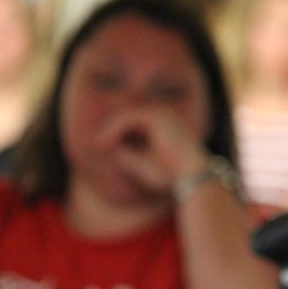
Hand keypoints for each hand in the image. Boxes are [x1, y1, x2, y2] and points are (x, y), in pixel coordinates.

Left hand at [95, 106, 209, 193]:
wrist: (191, 176)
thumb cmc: (171, 175)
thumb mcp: (143, 165)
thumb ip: (126, 156)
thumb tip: (110, 150)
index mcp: (166, 127)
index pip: (135, 125)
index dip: (117, 135)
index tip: (102, 149)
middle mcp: (165, 116)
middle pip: (129, 119)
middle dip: (111, 131)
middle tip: (96, 146)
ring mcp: (162, 113)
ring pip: (126, 117)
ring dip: (110, 131)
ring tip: (98, 147)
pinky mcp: (155, 116)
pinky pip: (127, 119)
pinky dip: (114, 130)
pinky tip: (105, 144)